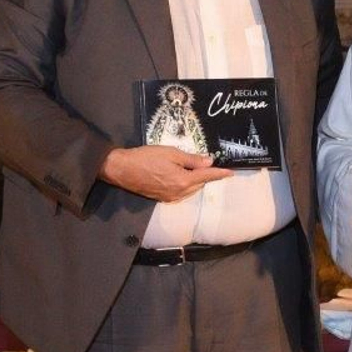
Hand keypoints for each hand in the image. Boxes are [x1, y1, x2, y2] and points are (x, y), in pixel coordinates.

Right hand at [100, 145, 231, 201]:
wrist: (121, 169)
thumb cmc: (145, 158)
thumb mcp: (171, 153)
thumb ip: (191, 159)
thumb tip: (208, 162)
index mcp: (183, 181)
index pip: (207, 176)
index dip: (219, 174)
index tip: (230, 173)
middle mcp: (179, 193)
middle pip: (199, 184)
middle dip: (203, 174)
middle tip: (202, 162)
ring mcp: (170, 197)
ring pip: (190, 189)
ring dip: (193, 180)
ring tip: (187, 167)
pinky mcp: (162, 198)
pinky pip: (180, 192)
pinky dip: (184, 184)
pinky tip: (178, 175)